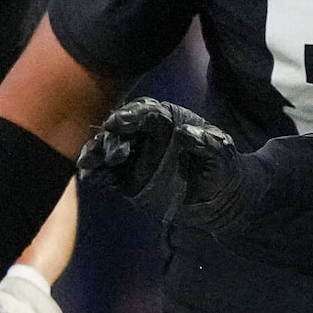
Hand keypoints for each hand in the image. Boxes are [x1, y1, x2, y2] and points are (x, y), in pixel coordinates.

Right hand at [78, 99, 252, 229]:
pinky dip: (98, 173)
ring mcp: (136, 156)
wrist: (220, 199)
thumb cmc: (223, 168)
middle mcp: (146, 135)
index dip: (130, 116)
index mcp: (166, 121)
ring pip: (110, 149)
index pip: (144, 113)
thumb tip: (186, 132)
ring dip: (97, 153)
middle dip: (109, 137)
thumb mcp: (221, 153)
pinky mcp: (129, 178)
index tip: (117, 123)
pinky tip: (91, 176)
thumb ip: (206, 142)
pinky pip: (109, 173)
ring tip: (89, 163)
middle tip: (105, 149)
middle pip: (121, 130)